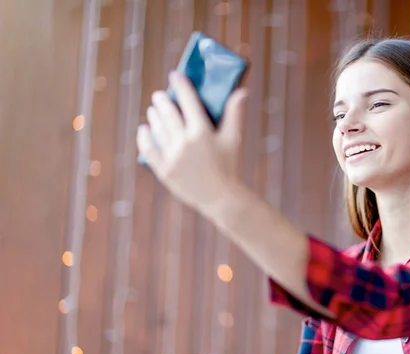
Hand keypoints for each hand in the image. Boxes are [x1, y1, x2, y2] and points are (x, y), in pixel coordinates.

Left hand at [136, 71, 248, 214]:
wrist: (220, 197)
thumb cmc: (229, 165)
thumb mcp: (233, 139)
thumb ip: (235, 114)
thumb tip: (242, 91)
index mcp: (202, 132)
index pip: (188, 100)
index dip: (181, 85)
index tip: (175, 75)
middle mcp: (184, 142)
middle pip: (168, 113)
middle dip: (162, 100)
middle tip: (160, 95)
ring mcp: (172, 157)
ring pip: (157, 129)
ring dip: (154, 116)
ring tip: (153, 110)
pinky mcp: (164, 170)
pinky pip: (149, 149)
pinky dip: (145, 138)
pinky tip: (144, 130)